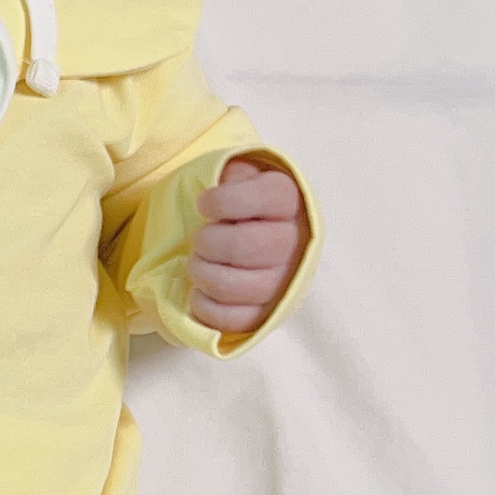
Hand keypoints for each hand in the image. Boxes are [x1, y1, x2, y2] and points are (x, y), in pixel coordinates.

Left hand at [189, 157, 303, 332]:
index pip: (264, 198)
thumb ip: (233, 174)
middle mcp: (295, 243)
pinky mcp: (265, 315)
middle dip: (208, 241)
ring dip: (202, 273)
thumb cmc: (238, 204)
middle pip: (244, 246)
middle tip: (200, 239)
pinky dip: (204, 306)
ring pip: (233, 286)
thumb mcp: (237, 176)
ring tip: (198, 263)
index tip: (205, 204)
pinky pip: (231, 320)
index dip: (223, 202)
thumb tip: (225, 184)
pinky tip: (200, 290)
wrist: (254, 235)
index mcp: (288, 201)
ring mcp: (282, 283)